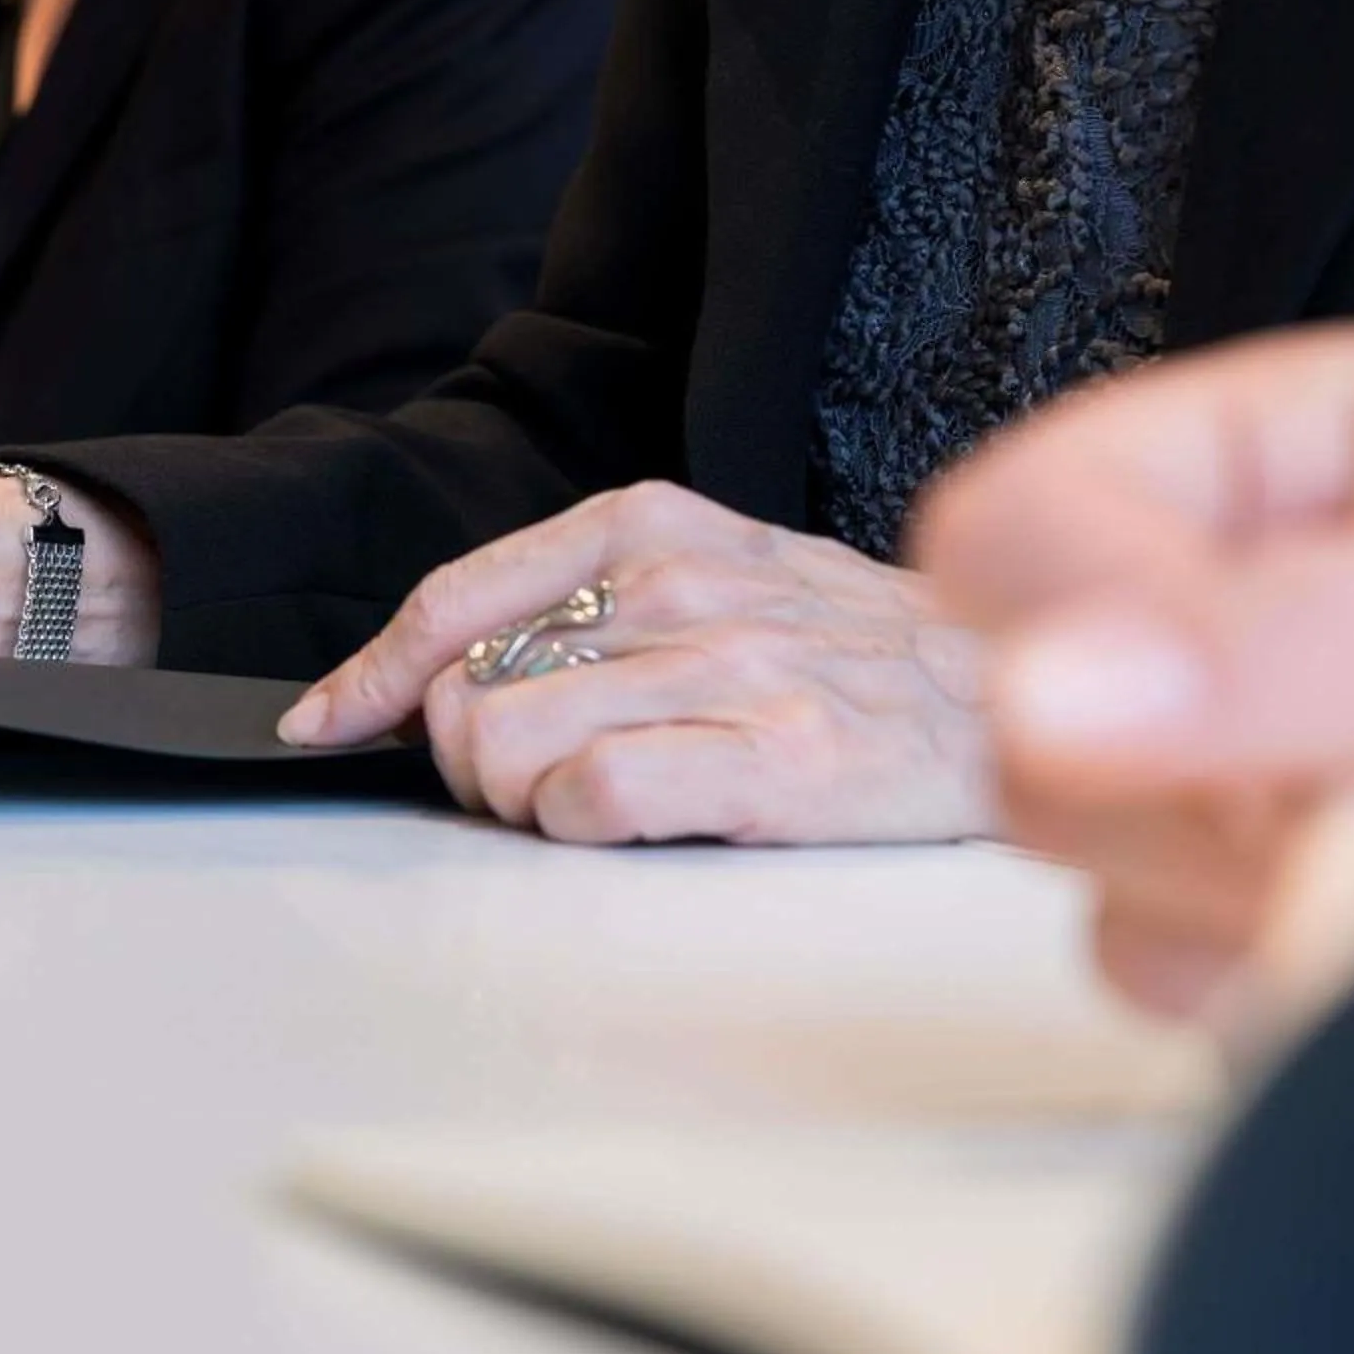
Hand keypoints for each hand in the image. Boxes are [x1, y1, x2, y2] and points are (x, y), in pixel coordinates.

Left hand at [280, 480, 991, 844]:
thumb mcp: (716, 579)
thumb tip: (435, 678)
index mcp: (651, 528)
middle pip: (464, 692)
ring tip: (594, 804)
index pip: (456, 601)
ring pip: (507, 745)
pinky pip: (592, 797)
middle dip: (468, 761)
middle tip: (535, 785)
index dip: (371, 675)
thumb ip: (584, 608)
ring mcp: (734, 668)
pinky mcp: (779, 757)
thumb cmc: (858, 656)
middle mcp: (683, 584)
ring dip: (518, 801)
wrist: (1029, 696)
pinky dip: (580, 826)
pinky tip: (637, 823)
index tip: (324, 725)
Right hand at [914, 327, 1353, 1019]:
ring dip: (1305, 907)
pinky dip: (1305, 987)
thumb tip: (1042, 692)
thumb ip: (1342, 648)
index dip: (1095, 646)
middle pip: (1033, 717)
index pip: (1022, 530)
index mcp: (1312, 455)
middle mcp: (1252, 604)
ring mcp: (1246, 768)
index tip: (1260, 738)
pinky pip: (1165, 979)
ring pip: (1102, 868)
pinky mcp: (1262, 913)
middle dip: (1238, 804)